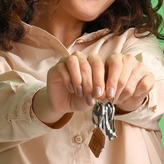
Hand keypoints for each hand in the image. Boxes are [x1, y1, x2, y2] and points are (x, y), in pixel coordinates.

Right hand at [34, 51, 156, 124]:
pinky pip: (62, 68)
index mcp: (93, 63)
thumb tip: (107, 94)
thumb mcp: (93, 97)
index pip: (100, 64)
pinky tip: (71, 89)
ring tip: (81, 92)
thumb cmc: (82, 99)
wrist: (65, 104)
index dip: (102, 79)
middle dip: (92, 81)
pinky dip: (68, 79)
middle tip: (93, 96)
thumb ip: (99, 94)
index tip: (103, 95)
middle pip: (88, 63)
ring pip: (75, 61)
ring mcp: (67, 61)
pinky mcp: (56, 67)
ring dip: (80, 78)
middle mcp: (81, 58)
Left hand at [102, 52, 155, 112]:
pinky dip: (137, 94)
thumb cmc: (113, 85)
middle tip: (112, 100)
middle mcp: (129, 58)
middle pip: (122, 79)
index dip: (111, 82)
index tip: (108, 95)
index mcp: (116, 57)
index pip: (115, 66)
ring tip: (120, 97)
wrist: (126, 93)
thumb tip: (100, 95)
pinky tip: (133, 93)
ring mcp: (141, 66)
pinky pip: (143, 87)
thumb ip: (101, 88)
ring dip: (124, 96)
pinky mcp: (150, 76)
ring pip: (130, 87)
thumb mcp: (104, 85)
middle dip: (115, 94)